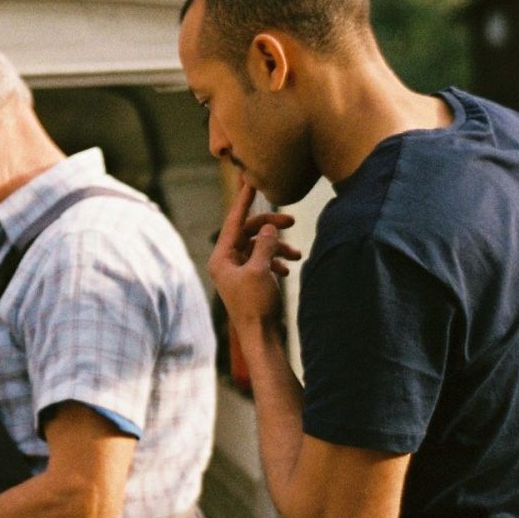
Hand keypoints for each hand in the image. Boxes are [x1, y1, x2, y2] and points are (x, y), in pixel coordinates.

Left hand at [208, 180, 302, 332]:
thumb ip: (264, 245)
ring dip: (278, 247)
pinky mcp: (250, 280)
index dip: (243, 200)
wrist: (260, 337)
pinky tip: (288, 268)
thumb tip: (268, 228)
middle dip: (270, 227)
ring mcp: (238, 271)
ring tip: (297, 255)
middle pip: (249, 232)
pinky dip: (276, 260)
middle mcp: (226, 262)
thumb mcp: (260, 270)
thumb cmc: (255, 306)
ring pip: (259, 246)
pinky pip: (263, 260)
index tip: (250, 181)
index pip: (234, 221)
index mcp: (221, 258)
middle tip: (292, 221)